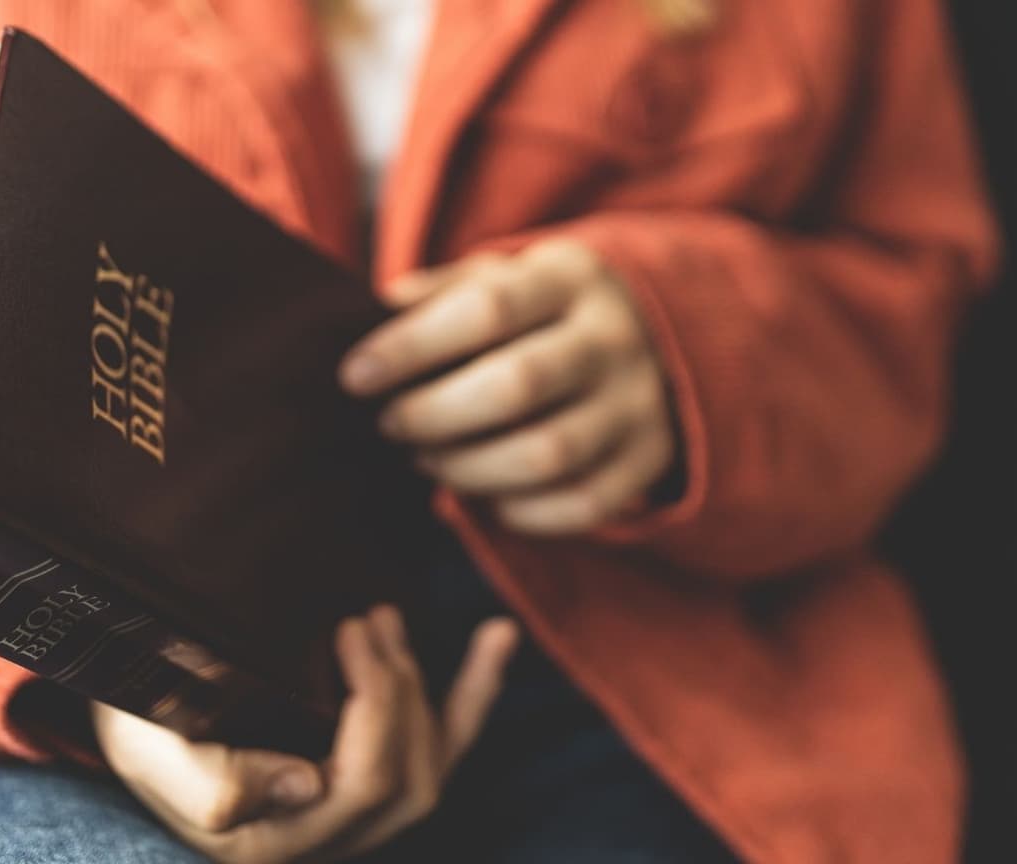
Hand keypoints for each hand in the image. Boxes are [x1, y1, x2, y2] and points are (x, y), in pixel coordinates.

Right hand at [93, 608, 519, 863]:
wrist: (126, 717)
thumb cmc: (136, 730)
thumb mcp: (151, 755)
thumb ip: (219, 785)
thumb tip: (309, 784)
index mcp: (277, 840)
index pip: (364, 785)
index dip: (375, 706)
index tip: (347, 630)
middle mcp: (324, 839)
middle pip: (409, 777)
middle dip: (399, 689)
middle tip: (366, 617)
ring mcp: (350, 812)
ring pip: (433, 765)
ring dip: (432, 684)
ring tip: (389, 617)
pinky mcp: (364, 775)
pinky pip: (443, 744)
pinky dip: (475, 690)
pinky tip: (498, 635)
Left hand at [340, 238, 675, 534]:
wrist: (661, 330)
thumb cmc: (545, 308)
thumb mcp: (504, 276)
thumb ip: (441, 291)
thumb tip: (372, 313)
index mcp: (569, 278)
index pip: (487, 310)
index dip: (412, 347)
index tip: (355, 376)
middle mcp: (612, 338)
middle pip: (518, 385)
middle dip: (435, 414)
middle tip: (391, 425)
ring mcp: (638, 402)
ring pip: (549, 454)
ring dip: (470, 469)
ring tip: (428, 461)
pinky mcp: (649, 457)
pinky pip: (585, 504)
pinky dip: (524, 513)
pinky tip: (487, 499)